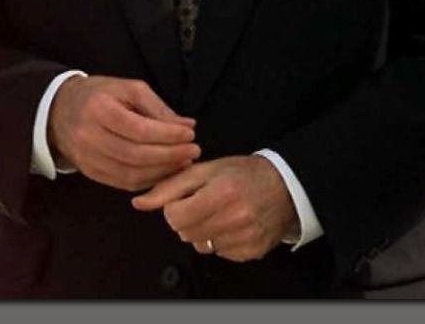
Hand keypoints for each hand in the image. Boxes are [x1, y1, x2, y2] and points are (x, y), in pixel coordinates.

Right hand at [45, 75, 199, 190]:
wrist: (60, 110)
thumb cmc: (100, 95)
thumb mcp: (129, 89)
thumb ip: (158, 108)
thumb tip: (187, 126)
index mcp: (100, 110)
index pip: (139, 129)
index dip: (168, 135)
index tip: (190, 134)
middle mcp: (89, 137)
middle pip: (135, 155)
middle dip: (170, 156)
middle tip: (194, 151)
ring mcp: (87, 159)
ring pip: (130, 174)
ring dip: (162, 172)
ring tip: (184, 162)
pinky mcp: (90, 173)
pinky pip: (122, 183)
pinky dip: (148, 180)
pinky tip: (165, 172)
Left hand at [131, 155, 301, 262]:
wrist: (287, 185)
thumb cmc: (243, 173)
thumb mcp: (206, 169)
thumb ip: (170, 186)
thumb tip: (138, 203)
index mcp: (221, 193)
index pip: (174, 216)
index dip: (176, 207)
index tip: (189, 198)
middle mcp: (234, 218)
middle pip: (185, 233)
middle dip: (188, 219)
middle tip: (205, 204)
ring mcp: (245, 237)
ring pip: (200, 246)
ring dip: (203, 231)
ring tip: (220, 213)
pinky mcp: (252, 251)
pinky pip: (219, 253)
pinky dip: (220, 241)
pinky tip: (233, 224)